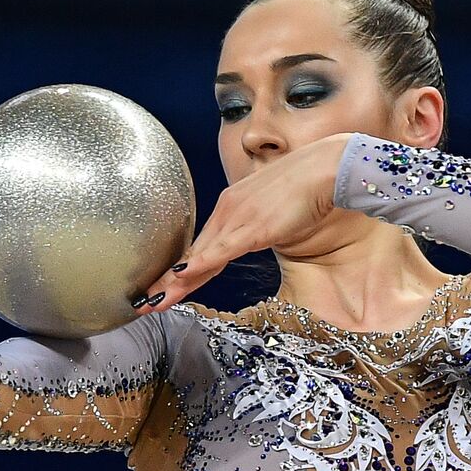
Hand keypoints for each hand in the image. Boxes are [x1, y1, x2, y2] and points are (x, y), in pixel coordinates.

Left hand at [133, 131, 353, 311]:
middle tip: (143, 302)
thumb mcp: (274, 210)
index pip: (200, 245)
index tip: (161, 287)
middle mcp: (227, 210)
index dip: (179, 270)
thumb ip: (258, 225)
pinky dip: (199, 265)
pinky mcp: (253, 227)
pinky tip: (181, 277)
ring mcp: (238, 218)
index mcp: (231, 206)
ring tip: (153, 301)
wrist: (327, 167)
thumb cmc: (307, 187)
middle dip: (167, 281)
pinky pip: (221, 251)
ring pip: (200, 256)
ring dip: (175, 282)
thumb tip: (253, 236)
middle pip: (193, 253)